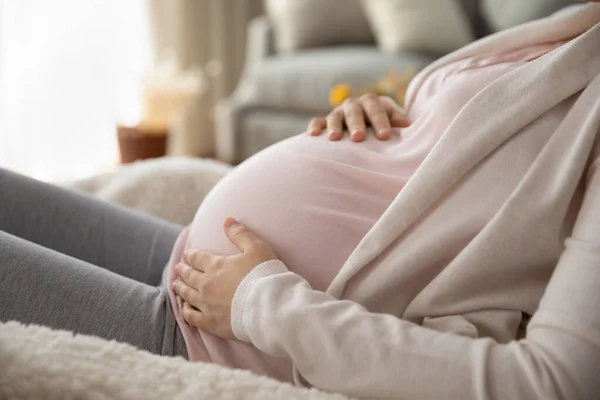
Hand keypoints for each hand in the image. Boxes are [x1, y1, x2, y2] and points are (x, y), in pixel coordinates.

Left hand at [171, 217, 277, 338]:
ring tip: (175, 285)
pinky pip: (191, 317)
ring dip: (180, 288)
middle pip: (189, 275)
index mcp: (215, 265)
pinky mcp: (211, 322)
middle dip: (183, 270)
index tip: (187, 254)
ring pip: (187, 295)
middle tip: (178, 268)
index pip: (197, 258)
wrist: (268, 306)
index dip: (191, 255)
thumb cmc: (264, 275)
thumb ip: (240, 234)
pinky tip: (184, 308)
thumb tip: (227, 220)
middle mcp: (206, 284)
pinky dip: (185, 311)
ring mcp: (206, 304)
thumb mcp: (256, 248)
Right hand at [307, 94, 409, 141]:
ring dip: (335, 126)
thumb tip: (405, 124)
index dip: (380, 121)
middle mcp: (353, 105)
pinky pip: (317, 122)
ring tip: (334, 138)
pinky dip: (315, 127)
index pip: (376, 107)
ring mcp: (338, 113)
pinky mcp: (325, 122)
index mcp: (371, 102)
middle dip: (356, 124)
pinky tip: (313, 135)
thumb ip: (397, 119)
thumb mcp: (392, 119)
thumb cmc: (382, 124)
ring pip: (335, 116)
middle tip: (358, 137)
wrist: (367, 121)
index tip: (385, 136)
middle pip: (354, 111)